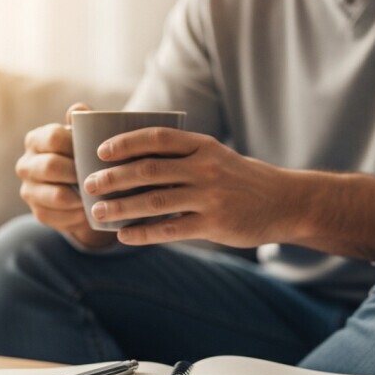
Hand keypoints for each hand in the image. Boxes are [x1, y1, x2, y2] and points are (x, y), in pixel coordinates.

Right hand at [16, 103, 115, 249]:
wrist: (83, 188)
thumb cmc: (86, 154)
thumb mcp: (86, 135)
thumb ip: (83, 120)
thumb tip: (78, 111)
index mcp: (36, 140)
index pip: (53, 137)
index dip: (76, 144)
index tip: (98, 150)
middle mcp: (26, 164)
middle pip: (51, 166)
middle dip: (80, 172)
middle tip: (102, 175)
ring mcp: (29, 190)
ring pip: (57, 196)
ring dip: (83, 196)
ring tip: (101, 194)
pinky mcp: (38, 214)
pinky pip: (61, 217)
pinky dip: (80, 214)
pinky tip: (93, 209)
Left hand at [81, 127, 299, 246]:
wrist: (285, 203)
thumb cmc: (243, 179)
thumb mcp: (217, 156)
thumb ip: (184, 156)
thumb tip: (135, 160)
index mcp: (203, 146)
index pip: (157, 138)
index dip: (125, 143)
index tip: (100, 151)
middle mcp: (205, 168)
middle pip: (149, 170)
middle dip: (114, 178)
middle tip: (89, 184)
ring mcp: (210, 197)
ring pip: (154, 201)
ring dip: (121, 207)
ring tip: (98, 212)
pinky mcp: (213, 224)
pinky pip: (170, 229)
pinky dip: (142, 232)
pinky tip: (123, 235)